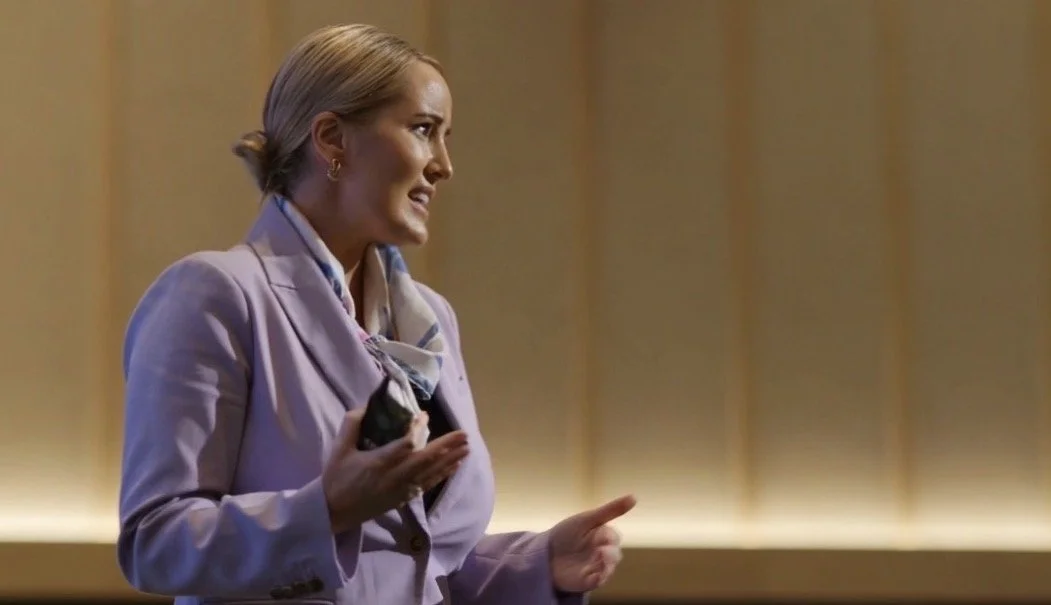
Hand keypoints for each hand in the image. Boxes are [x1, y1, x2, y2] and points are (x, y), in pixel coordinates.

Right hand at [321, 409, 468, 533]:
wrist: (332, 512)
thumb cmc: (336, 478)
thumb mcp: (338, 449)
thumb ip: (351, 424)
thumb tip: (366, 406)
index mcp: (378, 463)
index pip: (405, 444)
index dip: (418, 429)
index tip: (424, 415)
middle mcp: (394, 477)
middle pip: (426, 460)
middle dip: (447, 446)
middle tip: (465, 434)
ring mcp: (401, 490)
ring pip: (431, 473)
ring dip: (451, 460)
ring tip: (467, 448)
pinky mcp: (403, 499)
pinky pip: (428, 485)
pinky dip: (442, 474)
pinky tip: (455, 466)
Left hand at [548, 494, 636, 592]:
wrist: (543, 553)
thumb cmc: (565, 534)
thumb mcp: (586, 519)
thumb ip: (610, 510)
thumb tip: (635, 497)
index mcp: (602, 537)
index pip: (614, 537)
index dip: (609, 536)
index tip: (600, 533)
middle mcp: (602, 553)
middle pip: (615, 555)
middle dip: (610, 553)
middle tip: (601, 550)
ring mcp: (595, 567)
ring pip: (609, 568)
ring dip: (605, 564)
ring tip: (598, 557)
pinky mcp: (588, 581)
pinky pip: (599, 581)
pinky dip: (599, 577)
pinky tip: (594, 573)